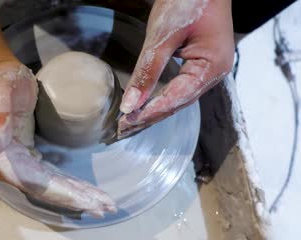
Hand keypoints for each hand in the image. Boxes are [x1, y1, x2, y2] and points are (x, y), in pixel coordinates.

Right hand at [0, 61, 115, 217]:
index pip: (35, 183)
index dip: (62, 194)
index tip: (89, 201)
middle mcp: (7, 167)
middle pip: (45, 189)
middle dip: (76, 199)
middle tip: (107, 207)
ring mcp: (17, 163)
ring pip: (50, 185)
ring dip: (76, 195)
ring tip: (102, 203)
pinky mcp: (27, 156)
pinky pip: (50, 175)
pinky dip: (68, 184)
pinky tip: (84, 189)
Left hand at [118, 0, 233, 137]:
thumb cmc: (189, 0)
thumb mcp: (163, 35)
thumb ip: (147, 70)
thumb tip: (131, 103)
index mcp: (211, 67)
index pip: (176, 98)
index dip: (149, 112)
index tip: (126, 122)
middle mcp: (213, 74)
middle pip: (177, 104)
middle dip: (149, 118)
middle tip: (122, 130)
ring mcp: (207, 70)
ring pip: (177, 99)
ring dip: (153, 112)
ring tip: (130, 125)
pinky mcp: (198, 65)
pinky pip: (178, 89)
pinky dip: (160, 99)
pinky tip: (145, 107)